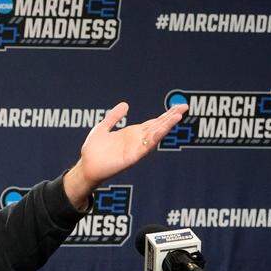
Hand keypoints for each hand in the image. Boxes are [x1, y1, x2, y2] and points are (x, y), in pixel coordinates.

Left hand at [63, 101, 187, 208]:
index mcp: (132, 133)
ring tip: (177, 116)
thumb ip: (113, 117)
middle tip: (184, 106)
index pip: (153, 122)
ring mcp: (136, 149)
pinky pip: (145, 147)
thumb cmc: (93, 150)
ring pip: (154, 136)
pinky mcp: (131, 157)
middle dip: (170, 117)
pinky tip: (161, 130)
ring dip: (166, 126)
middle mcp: (137, 141)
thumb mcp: (103, 128)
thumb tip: (125, 104)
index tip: (179, 106)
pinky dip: (153, 139)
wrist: (85, 166)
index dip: (165, 115)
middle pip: (158, 127)